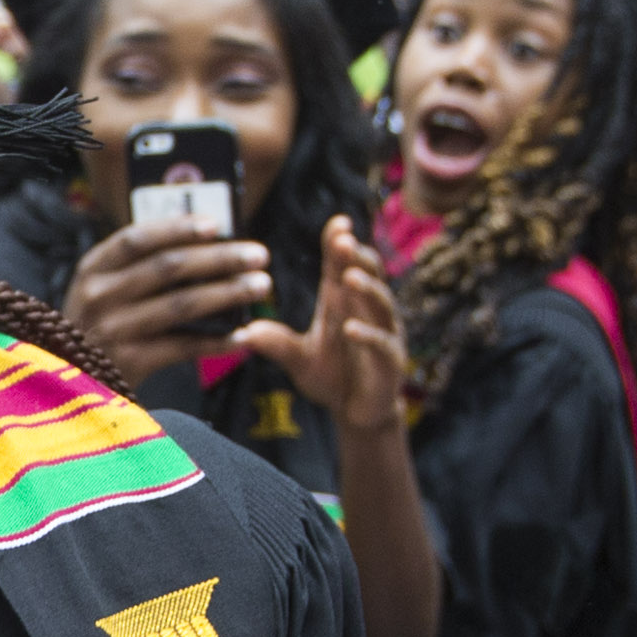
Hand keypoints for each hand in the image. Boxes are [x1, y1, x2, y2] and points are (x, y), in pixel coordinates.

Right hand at [64, 214, 275, 378]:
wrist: (70, 383)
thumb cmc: (100, 326)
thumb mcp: (104, 289)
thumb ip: (142, 265)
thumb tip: (208, 238)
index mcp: (92, 268)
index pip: (138, 238)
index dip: (178, 228)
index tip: (217, 224)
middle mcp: (97, 296)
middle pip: (168, 268)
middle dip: (220, 258)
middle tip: (259, 255)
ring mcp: (111, 331)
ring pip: (180, 305)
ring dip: (227, 293)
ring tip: (261, 286)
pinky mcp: (128, 364)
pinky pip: (182, 347)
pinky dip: (216, 341)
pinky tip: (244, 336)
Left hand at [235, 213, 408, 436]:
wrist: (356, 413)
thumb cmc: (330, 377)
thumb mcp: (298, 359)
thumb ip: (276, 344)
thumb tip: (245, 332)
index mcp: (342, 303)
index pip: (343, 266)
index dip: (341, 244)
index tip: (338, 224)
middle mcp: (367, 312)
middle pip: (369, 275)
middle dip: (358, 257)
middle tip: (344, 241)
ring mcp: (383, 334)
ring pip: (382, 304)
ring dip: (367, 289)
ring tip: (349, 277)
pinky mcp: (391, 361)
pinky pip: (383, 343)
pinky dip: (368, 335)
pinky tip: (352, 328)